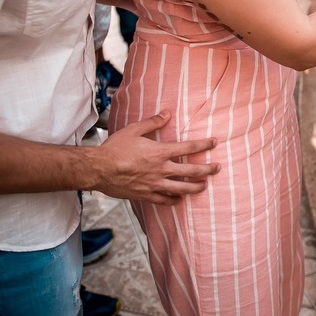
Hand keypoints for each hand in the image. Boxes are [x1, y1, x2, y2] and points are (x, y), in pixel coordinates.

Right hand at [91, 112, 220, 203]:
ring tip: (204, 186)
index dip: (204, 145)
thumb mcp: (134, 130)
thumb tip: (167, 114)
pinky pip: (164, 200)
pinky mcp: (145, 195)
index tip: (214, 143)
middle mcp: (161, 170)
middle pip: (191, 171)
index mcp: (160, 152)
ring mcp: (154, 184)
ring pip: (181, 189)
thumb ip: (153, 122)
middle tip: (217, 168)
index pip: (189, 148)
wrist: (98, 169)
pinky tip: (179, 200)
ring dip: (195, 187)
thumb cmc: (114, 148)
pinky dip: (174, 201)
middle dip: (207, 170)